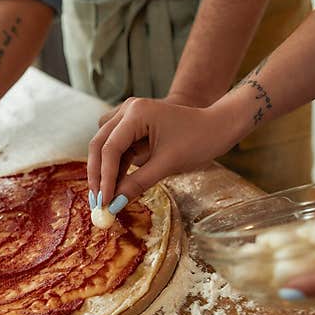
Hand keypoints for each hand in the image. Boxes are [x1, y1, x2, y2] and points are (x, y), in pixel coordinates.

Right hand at [88, 96, 242, 211]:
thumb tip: (114, 205)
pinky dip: (115, 166)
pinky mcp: (133, 126)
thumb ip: (137, 183)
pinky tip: (115, 186)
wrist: (218, 126)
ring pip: (104, 146)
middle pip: (99, 144)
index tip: (103, 202)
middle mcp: (127, 109)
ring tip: (104, 197)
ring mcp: (129, 115)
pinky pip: (116, 147)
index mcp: (136, 113)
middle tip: (96, 202)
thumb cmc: (198, 140)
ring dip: (103, 171)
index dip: (105, 178)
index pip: (110, 148)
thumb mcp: (167, 164)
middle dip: (97, 175)